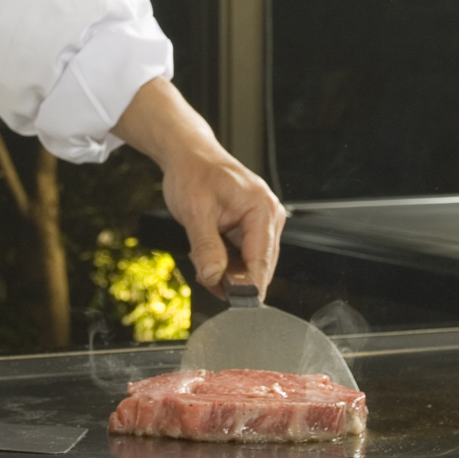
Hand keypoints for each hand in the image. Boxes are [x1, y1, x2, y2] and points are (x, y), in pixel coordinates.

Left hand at [112, 78, 286, 297]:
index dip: (246, 286)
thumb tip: (214, 277)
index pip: (262, 261)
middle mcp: (269, 216)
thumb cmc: (193, 173)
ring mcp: (263, 222)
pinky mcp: (252, 227)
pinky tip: (207, 251)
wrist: (189, 155)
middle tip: (204, 273)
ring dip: (226, 270)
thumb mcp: (194, 211)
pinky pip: (243, 255)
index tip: (231, 303)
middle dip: (232, 278)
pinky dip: (225, 260)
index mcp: (262, 209)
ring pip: (250, 264)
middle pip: (259, 267)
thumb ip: (206, 247)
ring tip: (202, 253)